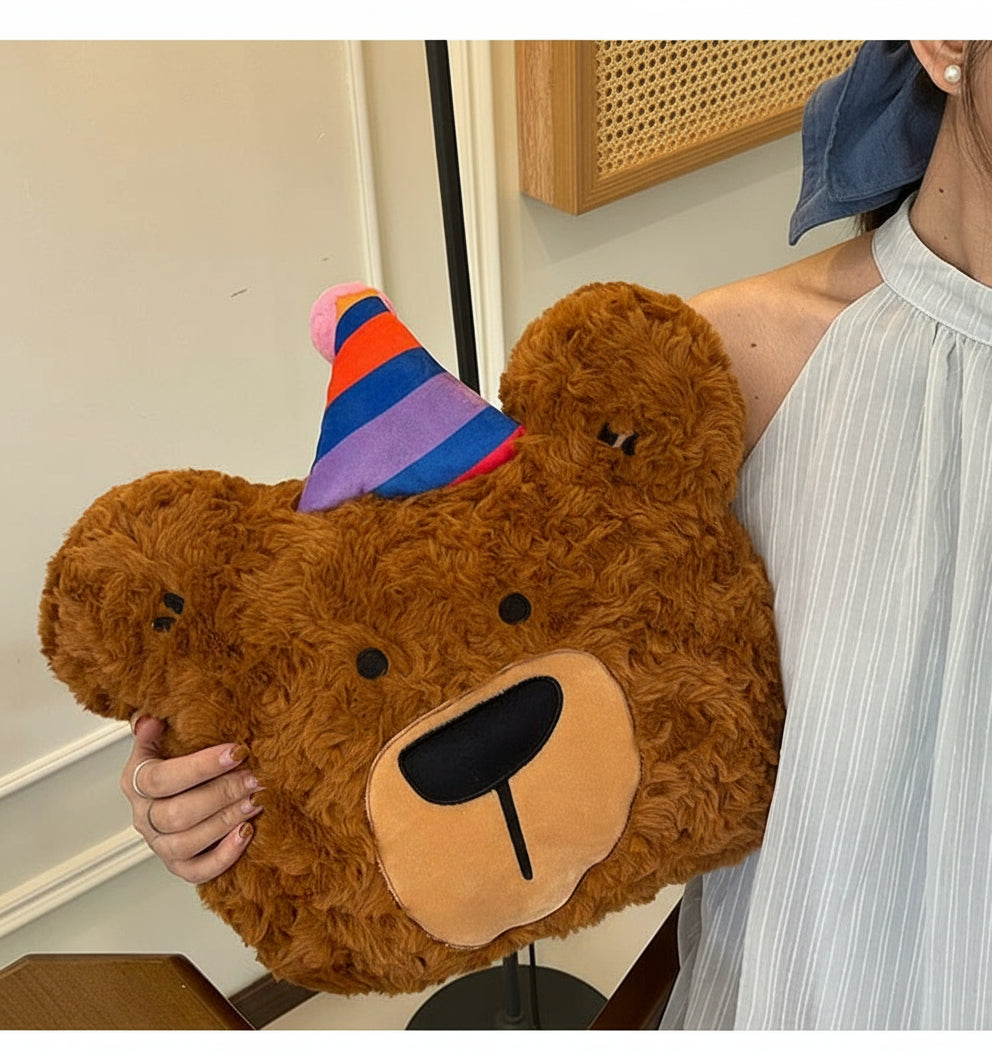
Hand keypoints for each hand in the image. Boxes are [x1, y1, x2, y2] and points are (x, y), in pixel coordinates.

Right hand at [121, 715, 262, 882]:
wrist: (185, 787)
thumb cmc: (178, 758)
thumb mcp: (163, 737)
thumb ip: (154, 728)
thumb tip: (148, 720)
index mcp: (135, 782)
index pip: (160, 778)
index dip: (200, 766)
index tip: (236, 752)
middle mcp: (144, 816)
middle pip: (176, 814)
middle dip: (221, 795)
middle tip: (253, 779)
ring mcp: (160, 844)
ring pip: (186, 843)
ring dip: (225, 821)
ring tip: (254, 801)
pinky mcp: (179, 864)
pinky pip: (197, 871)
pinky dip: (224, 856)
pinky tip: (246, 832)